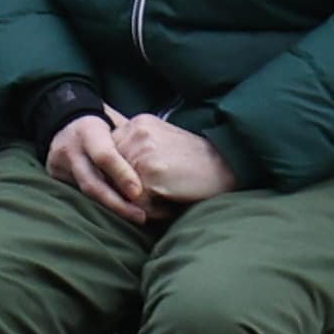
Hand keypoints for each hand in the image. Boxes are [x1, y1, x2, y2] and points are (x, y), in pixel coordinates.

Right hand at [42, 112, 155, 225]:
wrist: (64, 120)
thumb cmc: (103, 125)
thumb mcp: (117, 125)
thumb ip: (132, 143)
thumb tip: (160, 165)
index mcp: (88, 131)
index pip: (104, 156)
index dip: (122, 175)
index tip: (139, 192)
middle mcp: (70, 149)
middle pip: (91, 181)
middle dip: (117, 202)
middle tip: (141, 216)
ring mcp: (59, 164)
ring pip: (84, 192)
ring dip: (111, 208)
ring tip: (134, 217)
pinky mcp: (54, 176)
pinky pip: (79, 195)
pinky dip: (100, 205)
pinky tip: (117, 214)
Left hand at [112, 114, 235, 209]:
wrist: (227, 167)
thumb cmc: (194, 163)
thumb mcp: (160, 144)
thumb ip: (134, 151)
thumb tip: (105, 176)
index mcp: (135, 124)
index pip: (108, 156)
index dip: (123, 175)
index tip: (150, 180)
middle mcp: (134, 133)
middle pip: (109, 173)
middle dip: (128, 189)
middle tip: (160, 189)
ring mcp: (139, 151)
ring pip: (120, 189)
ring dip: (140, 200)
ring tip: (166, 194)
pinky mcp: (148, 172)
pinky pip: (135, 202)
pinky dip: (152, 209)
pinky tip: (171, 201)